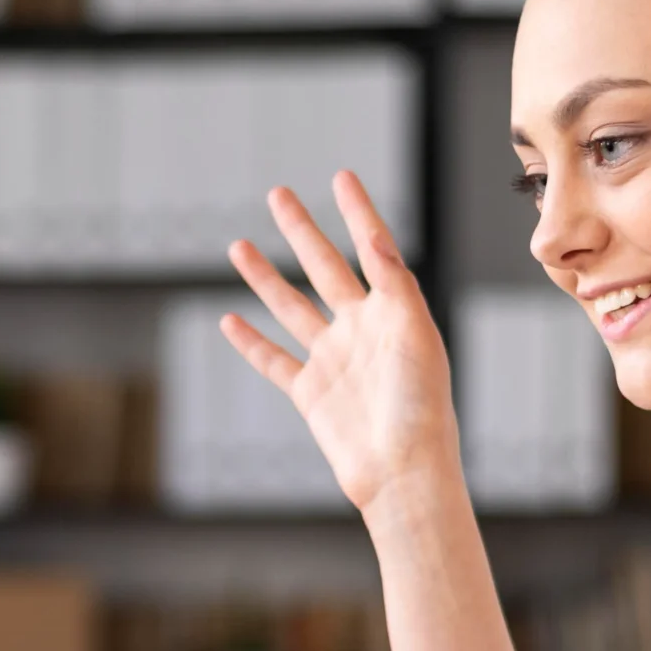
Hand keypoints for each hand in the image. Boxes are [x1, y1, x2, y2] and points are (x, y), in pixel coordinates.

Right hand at [225, 170, 460, 518]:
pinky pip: (274, 360)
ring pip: (291, 307)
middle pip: (323, 267)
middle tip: (279, 194)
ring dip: (265, 277)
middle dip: (301, 230)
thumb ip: (395, 284)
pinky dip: (250, 340)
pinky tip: (230, 318)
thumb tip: (376, 235)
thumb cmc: (421, 408)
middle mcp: (361, 330)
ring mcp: (333, 360)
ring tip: (238, 245)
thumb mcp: (415, 335)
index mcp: (394, 312)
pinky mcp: (310, 393)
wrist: (402, 473)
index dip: (357, 211)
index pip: (372, 248)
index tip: (340, 177)